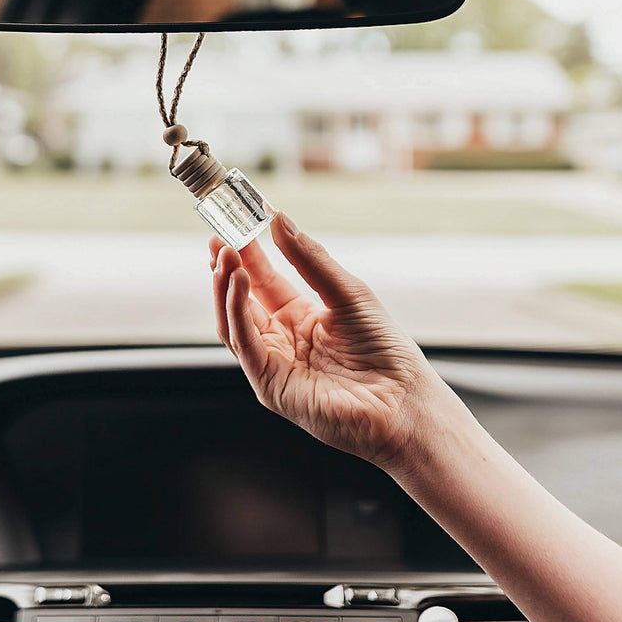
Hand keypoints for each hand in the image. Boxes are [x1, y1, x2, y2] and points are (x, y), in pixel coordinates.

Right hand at [210, 212, 447, 472]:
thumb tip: (278, 219)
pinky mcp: (270, 385)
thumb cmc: (386, 350)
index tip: (232, 223)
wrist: (404, 402)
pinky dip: (236, 312)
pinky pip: (244, 345)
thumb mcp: (347, 292)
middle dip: (225, 269)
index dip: (245, 253)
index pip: (261, 279)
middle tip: (217, 239)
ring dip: (224, 288)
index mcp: (299, 316)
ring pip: (233, 322)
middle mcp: (281, 339)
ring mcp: (273, 363)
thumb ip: (309, 258)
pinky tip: (238, 283)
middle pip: (239, 299)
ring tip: (225, 256)